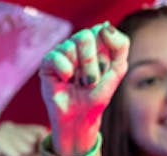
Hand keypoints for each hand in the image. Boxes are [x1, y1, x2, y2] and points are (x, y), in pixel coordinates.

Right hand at [39, 22, 129, 155]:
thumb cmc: (97, 95)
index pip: (100, 31)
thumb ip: (120, 44)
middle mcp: (76, 45)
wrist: (81, 117)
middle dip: (92, 62)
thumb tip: (104, 27)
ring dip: (80, 70)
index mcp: (94, 43)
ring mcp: (61, 54)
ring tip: (78, 84)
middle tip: (90, 80)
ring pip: (71, 46)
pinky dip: (64, 69)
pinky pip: (55, 57)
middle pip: (86, 36)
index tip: (104, 70)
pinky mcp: (46, 65)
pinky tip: (66, 80)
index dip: (105, 52)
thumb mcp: (119, 69)